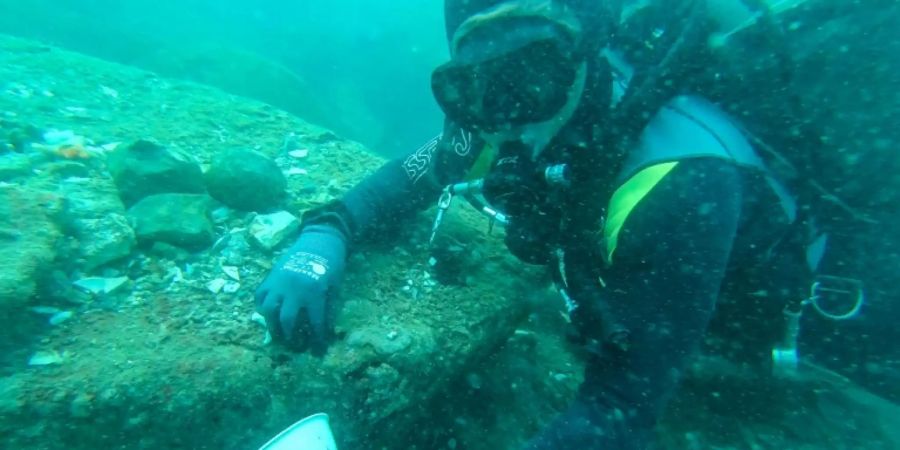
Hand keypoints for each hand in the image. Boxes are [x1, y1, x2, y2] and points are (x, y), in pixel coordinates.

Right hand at [255, 224, 346, 353]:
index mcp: (314, 293)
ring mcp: (279, 283)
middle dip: (289, 336)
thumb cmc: (330, 266)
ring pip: (269, 310)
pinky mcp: (271, 277)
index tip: (318, 349)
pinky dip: (262, 306)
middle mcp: (294, 290)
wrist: (318, 242)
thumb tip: (323, 331)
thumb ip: (328, 308)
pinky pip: (260, 296)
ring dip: (272, 325)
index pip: (315, 322)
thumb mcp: (335, 287)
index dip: (317, 338)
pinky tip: (268, 313)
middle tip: (293, 344)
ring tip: (277, 332)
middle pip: (287, 320)